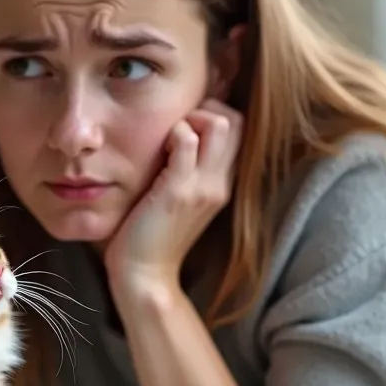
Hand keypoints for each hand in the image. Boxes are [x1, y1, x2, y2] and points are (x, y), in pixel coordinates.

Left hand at [104, 98, 243, 301]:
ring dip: (191, 118)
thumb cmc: (153, 237)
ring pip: (221, 124)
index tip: (184, 127)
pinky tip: (156, 151)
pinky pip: (186, 141)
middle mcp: (221, 183)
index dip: (214, 115)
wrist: (145, 276)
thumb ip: (185, 172)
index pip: (240, 130)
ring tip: (169, 139)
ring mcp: (203, 187)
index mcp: (222, 185)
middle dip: (206, 108)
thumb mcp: (180, 200)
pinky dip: (173, 132)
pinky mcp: (178, 191)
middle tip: (177, 127)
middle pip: (237, 120)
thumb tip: (176, 139)